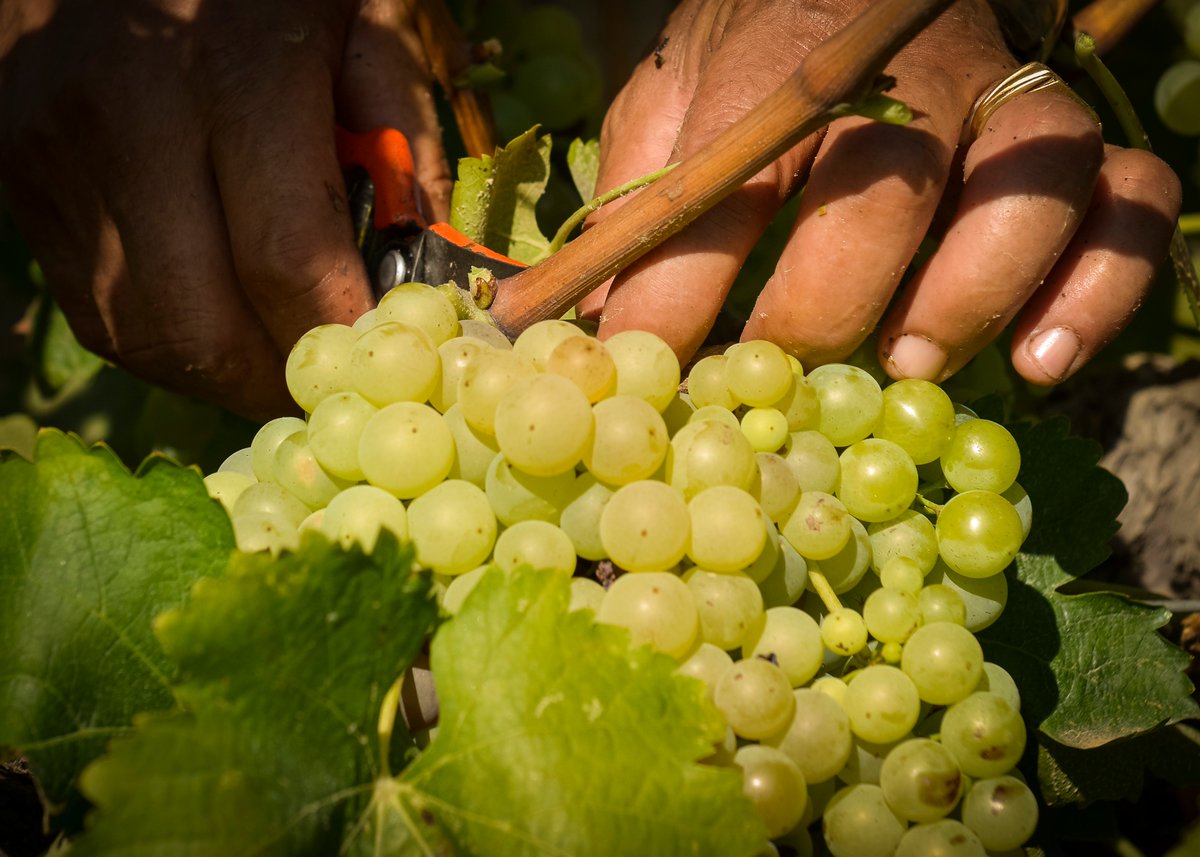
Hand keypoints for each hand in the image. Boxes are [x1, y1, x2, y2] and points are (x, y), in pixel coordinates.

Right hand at [0, 0, 449, 417]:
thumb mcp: (365, 20)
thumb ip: (405, 140)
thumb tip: (429, 268)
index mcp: (234, 72)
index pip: (287, 263)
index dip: (342, 333)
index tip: (383, 356)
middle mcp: (131, 123)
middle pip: (204, 325)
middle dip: (279, 378)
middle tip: (330, 379)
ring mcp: (60, 159)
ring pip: (143, 335)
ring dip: (222, 372)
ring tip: (277, 356)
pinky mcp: (22, 180)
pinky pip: (99, 309)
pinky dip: (169, 339)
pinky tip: (217, 319)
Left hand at [582, 0, 1180, 385]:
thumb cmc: (759, 48)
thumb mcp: (674, 95)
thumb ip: (637, 197)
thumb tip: (594, 333)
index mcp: (786, 52)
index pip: (723, 180)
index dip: (674, 295)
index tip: (643, 377)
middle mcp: (915, 67)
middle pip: (886, 186)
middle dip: (826, 305)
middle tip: (787, 379)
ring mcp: (1009, 98)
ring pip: (1031, 183)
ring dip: (972, 294)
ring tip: (912, 365)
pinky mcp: (1077, 139)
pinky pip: (1131, 204)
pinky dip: (1099, 288)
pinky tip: (1038, 362)